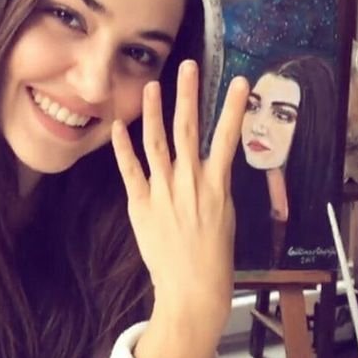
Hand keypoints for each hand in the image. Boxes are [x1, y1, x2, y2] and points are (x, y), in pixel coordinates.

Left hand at [111, 60, 248, 357]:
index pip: (227, 137)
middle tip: (187, 67)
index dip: (233, 107)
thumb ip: (214, 184)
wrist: (192, 289)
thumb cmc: (215, 256)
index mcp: (216, 185)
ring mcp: (163, 191)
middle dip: (189, 94)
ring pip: (157, 142)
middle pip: (188, 129)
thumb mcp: (225, 214)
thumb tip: (209, 162)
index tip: (239, 81)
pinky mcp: (141, 204)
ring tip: (152, 86)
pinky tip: (118, 126)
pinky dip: (123, 147)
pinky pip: (130, 170)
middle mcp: (189, 182)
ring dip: (153, 112)